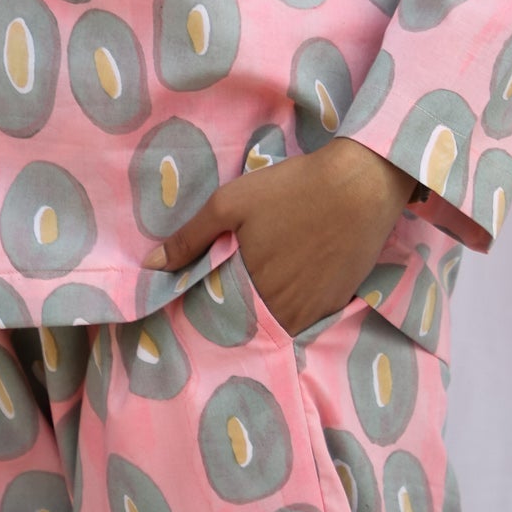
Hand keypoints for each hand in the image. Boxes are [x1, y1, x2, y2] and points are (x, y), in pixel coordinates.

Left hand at [141, 139, 419, 336]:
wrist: (361, 186)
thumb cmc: (292, 191)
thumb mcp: (231, 204)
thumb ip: (190, 238)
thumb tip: (150, 267)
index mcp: (253, 292)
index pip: (220, 319)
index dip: (209, 310)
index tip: (198, 301)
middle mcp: (284, 313)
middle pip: (251, 326)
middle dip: (236, 315)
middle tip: (228, 291)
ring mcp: (314, 312)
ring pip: (279, 325)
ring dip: (266, 315)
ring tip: (259, 287)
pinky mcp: (337, 303)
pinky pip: (306, 318)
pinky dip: (294, 308)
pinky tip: (290, 283)